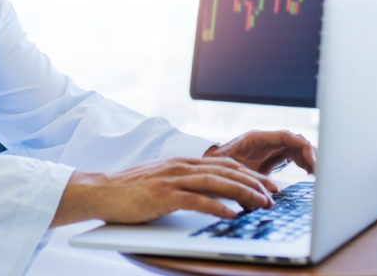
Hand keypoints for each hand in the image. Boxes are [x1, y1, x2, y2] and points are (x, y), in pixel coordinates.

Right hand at [50, 157, 277, 227]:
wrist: (101, 190)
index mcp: (183, 162)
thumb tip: (212, 194)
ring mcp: (172, 180)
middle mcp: (181, 167)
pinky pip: (196, 200)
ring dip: (242, 193)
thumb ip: (186, 183)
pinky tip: (231, 215)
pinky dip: (217, 207)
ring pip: (216, 183)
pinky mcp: (163, 196)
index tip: (268, 184)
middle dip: (254, 182)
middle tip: (275, 194)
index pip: (225, 164)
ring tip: (261, 204)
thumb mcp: (164, 180)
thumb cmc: (131, 191)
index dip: (250, 173)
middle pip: (226, 171)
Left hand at [203, 130, 315, 175]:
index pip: (288, 137)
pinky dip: (302, 163)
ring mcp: (270, 147)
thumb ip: (250, 179)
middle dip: (310, 154)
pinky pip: (292, 156)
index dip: (303, 148)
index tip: (312, 163)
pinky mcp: (271, 157)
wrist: (208, 166)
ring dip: (308, 159)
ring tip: (317, 174)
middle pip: (296, 142)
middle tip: (319, 172)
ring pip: (296, 149)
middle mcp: (267, 140)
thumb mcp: (232, 169)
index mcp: (258, 138)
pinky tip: (309, 173)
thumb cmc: (217, 164)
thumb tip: (266, 195)